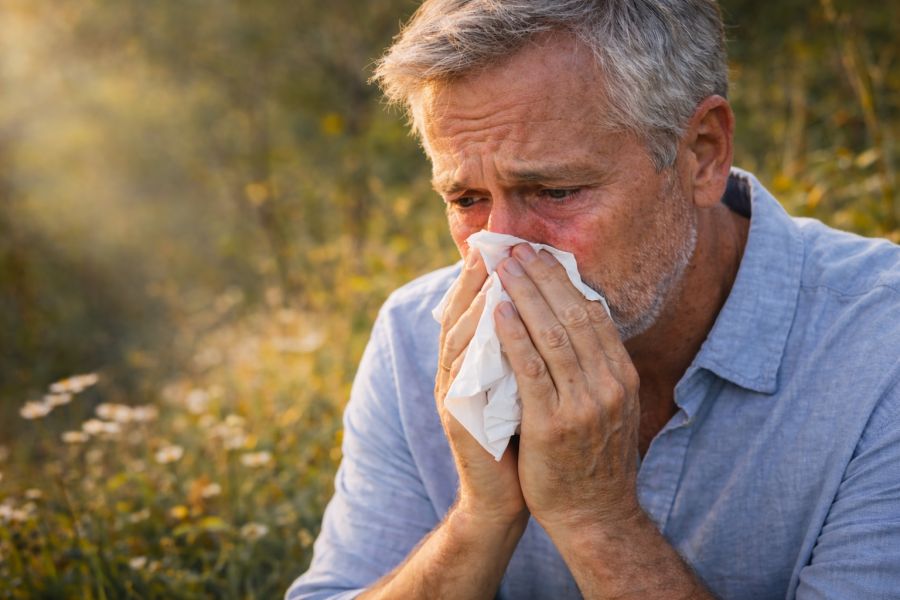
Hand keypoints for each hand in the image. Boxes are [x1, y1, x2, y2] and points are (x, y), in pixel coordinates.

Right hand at [436, 250, 527, 526]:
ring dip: (475, 300)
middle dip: (477, 278)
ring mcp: (455, 395)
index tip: (500, 246)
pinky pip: (465, 369)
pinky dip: (478, 339)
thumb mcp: (523, 390)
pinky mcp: (458, 417)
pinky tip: (493, 315)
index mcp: (473, 368)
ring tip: (493, 268)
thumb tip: (546, 315)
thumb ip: (523, 356)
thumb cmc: (522, 442)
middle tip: (494, 246)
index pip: (474, 313)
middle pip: (460, 315)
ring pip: (459, 336)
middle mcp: (458, 376)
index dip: (482, 279)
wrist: (506, 498)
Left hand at [494, 243, 642, 538]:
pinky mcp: (553, 424)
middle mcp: (608, 384)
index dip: (565, 279)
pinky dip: (514, 336)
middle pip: (573, 314)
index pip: (593, 313)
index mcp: (621, 375)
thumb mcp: (610, 407)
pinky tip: (497, 312)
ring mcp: (583, 404)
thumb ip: (597, 367)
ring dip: (525, 294)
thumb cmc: (594, 459)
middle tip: (518, 248)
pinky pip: (531, 369)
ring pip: (552, 334)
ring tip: (503, 267)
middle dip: (543, 276)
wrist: (595, 515)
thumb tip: (579, 321)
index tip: (542, 254)